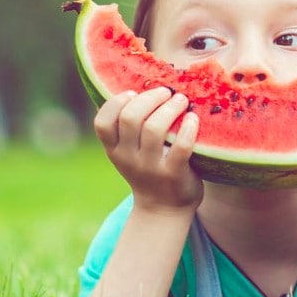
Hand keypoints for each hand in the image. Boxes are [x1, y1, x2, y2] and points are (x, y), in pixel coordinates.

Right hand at [94, 87, 202, 213]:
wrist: (164, 210)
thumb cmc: (149, 171)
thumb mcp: (129, 153)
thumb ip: (129, 129)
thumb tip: (144, 87)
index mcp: (114, 150)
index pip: (102, 123)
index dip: (116, 102)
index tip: (133, 92)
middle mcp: (128, 158)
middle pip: (131, 118)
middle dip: (150, 98)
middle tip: (166, 91)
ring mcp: (150, 167)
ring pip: (155, 129)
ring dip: (170, 108)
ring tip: (181, 100)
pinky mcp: (173, 174)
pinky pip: (181, 147)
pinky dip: (188, 129)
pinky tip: (194, 119)